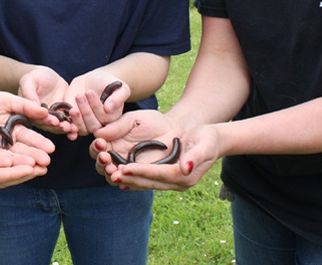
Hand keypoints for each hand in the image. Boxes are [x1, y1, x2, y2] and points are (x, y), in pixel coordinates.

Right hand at [18, 67, 75, 136]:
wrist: (48, 75)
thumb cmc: (35, 77)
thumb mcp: (29, 81)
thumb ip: (29, 92)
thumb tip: (32, 104)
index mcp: (30, 112)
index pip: (37, 119)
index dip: (45, 120)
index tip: (54, 121)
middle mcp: (40, 119)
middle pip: (49, 125)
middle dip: (58, 126)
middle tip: (67, 127)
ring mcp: (52, 118)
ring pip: (59, 125)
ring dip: (66, 127)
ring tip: (75, 128)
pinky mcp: (62, 115)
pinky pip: (67, 120)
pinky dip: (73, 123)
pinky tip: (79, 126)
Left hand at [69, 73, 128, 137]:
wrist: (92, 81)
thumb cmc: (107, 83)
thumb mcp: (119, 86)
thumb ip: (119, 96)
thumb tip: (109, 108)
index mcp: (113, 119)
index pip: (105, 118)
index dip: (97, 107)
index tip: (89, 92)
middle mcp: (101, 125)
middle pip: (93, 125)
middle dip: (86, 111)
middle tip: (80, 95)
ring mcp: (87, 125)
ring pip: (82, 128)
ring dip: (76, 118)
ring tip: (71, 106)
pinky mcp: (75, 123)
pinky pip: (71, 129)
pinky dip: (68, 127)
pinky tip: (64, 122)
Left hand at [91, 112, 219, 190]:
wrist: (210, 139)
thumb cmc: (207, 138)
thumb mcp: (205, 145)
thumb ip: (195, 156)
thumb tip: (185, 168)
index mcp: (185, 176)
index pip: (160, 175)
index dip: (142, 172)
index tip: (125, 168)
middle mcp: (177, 182)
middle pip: (150, 182)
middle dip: (130, 178)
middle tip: (111, 173)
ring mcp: (171, 181)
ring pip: (146, 183)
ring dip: (128, 179)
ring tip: (111, 174)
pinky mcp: (165, 176)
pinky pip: (147, 179)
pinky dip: (133, 178)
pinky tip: (120, 175)